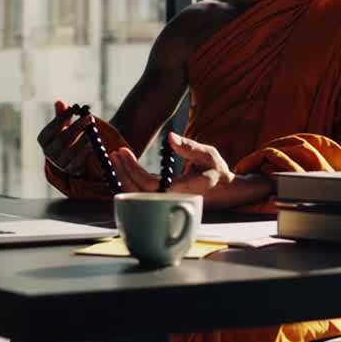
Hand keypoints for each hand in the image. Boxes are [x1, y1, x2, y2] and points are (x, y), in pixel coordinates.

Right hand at [37, 100, 97, 176]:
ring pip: (70, 151)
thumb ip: (61, 115)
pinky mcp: (70, 169)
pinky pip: (78, 160)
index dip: (62, 118)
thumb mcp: (63, 125)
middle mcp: (48, 152)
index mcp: (43, 140)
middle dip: (77, 127)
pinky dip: (85, 151)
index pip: (51, 129)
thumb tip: (59, 102)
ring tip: (93, 128)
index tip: (74, 108)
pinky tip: (92, 142)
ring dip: (83, 139)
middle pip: (62, 139)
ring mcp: (59, 163)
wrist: (72, 158)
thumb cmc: (66, 137)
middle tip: (89, 117)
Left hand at [111, 133, 272, 209]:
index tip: (124, 152)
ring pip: (138, 197)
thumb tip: (171, 137)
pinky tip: (124, 169)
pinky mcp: (163, 202)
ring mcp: (167, 204)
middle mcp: (173, 201)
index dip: (134, 170)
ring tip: (116, 158)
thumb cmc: (217, 172)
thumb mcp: (209, 155)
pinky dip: (130, 183)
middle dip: (123, 172)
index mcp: (186, 190)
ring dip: (123, 178)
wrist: (225, 193)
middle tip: (115, 153)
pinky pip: (142, 196)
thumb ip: (190, 147)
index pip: (151, 185)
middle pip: (139, 193)